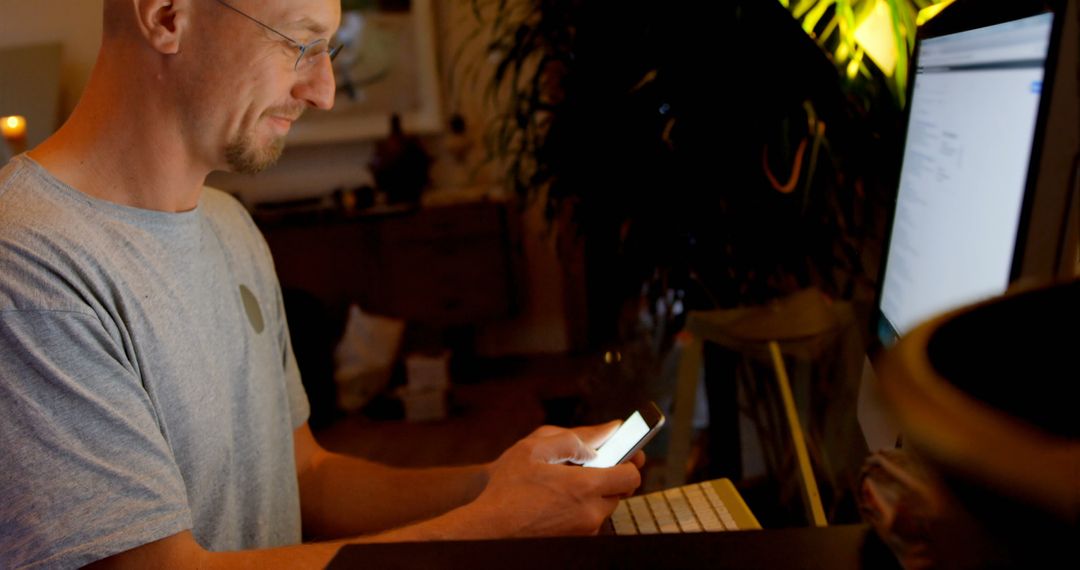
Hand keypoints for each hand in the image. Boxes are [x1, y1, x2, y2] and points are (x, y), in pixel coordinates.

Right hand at [466, 422, 641, 536]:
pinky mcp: (576, 542)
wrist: (488, 530)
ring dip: (592, 493)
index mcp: (584, 488)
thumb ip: (575, 438)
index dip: (629, 462)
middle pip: (619, 491)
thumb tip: (608, 430)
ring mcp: (584, 531)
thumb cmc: (507, 488)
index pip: (631, 476)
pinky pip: (588, 520)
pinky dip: (580, 508)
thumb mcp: (534, 449)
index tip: (624, 453)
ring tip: (561, 484)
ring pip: (603, 506)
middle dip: (607, 476)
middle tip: (583, 467)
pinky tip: (555, 501)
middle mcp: (590, 514)